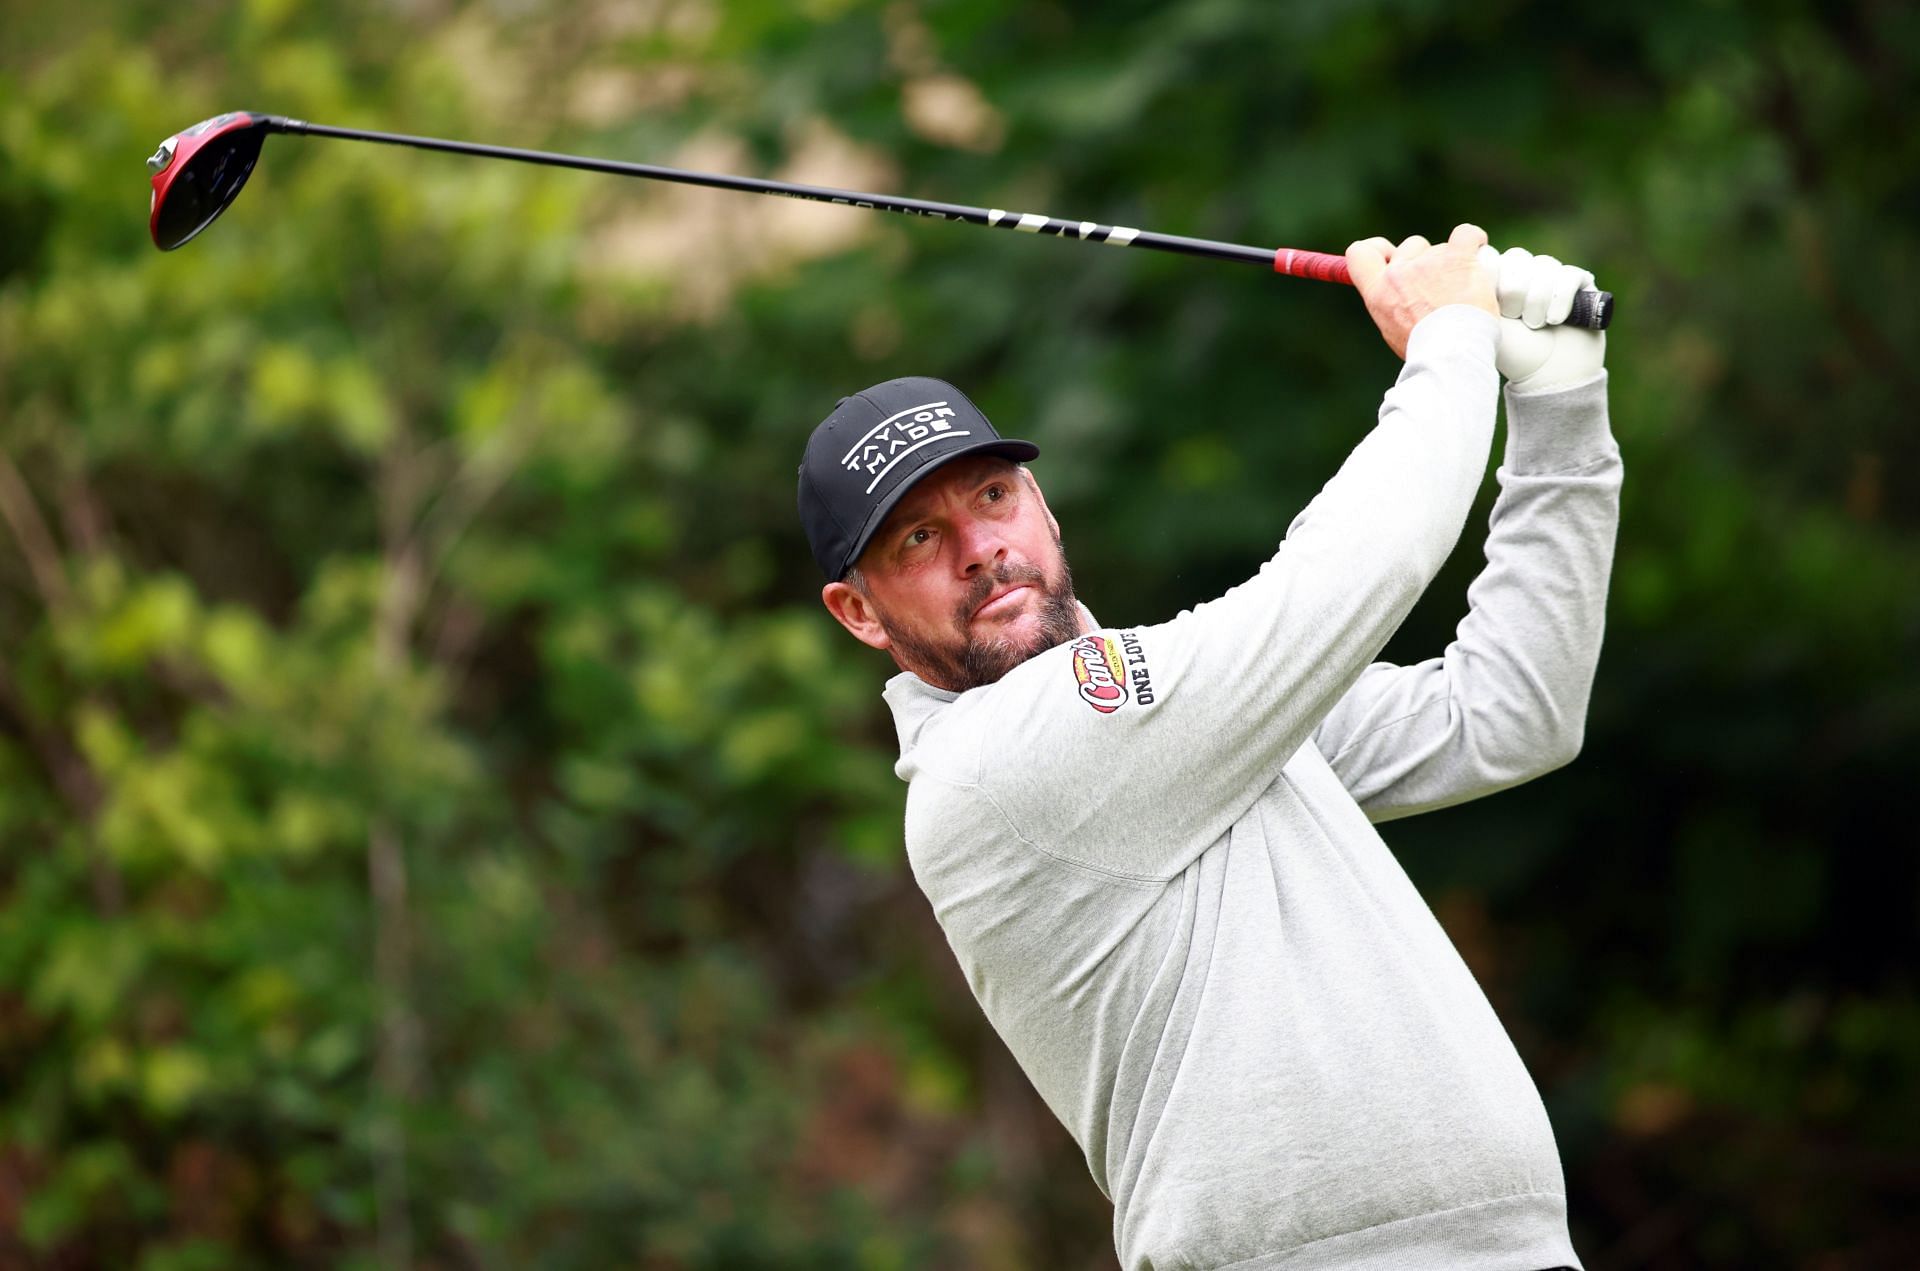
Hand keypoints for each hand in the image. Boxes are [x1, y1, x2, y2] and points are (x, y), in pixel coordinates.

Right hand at [1346, 223, 1497, 358]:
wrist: (1453, 354)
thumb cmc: (1427, 350)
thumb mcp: (1393, 331)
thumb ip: (1391, 305)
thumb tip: (1392, 297)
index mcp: (1378, 292)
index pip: (1360, 253)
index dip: (1378, 250)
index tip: (1391, 256)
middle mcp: (1399, 272)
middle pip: (1410, 247)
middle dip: (1425, 260)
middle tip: (1440, 285)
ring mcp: (1428, 262)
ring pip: (1440, 248)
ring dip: (1452, 262)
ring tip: (1464, 290)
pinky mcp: (1457, 257)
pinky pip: (1465, 234)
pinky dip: (1474, 240)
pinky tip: (1478, 251)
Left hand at [1479, 245, 1606, 392]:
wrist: (1549, 374)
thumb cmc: (1513, 352)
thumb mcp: (1485, 321)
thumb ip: (1472, 289)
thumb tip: (1468, 254)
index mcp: (1496, 278)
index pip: (1490, 255)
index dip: (1492, 280)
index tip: (1494, 308)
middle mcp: (1524, 272)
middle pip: (1516, 258)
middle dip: (1514, 292)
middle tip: (1515, 319)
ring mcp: (1552, 275)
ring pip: (1543, 266)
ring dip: (1537, 301)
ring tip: (1535, 325)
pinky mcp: (1579, 282)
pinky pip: (1568, 276)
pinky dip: (1560, 300)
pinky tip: (1556, 320)